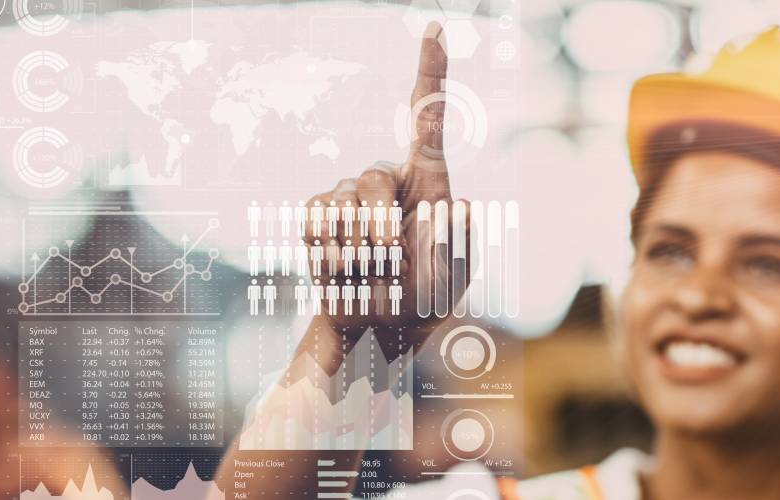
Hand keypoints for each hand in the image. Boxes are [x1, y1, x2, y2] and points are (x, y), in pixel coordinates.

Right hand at [303, 23, 468, 351]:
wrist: (377, 332)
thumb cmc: (424, 302)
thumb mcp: (455, 277)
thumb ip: (461, 242)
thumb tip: (462, 204)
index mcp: (428, 182)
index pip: (427, 119)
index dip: (431, 71)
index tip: (435, 27)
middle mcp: (387, 180)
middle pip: (373, 180)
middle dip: (378, 226)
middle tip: (390, 261)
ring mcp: (348, 196)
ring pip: (342, 204)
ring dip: (357, 250)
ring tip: (373, 275)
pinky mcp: (319, 215)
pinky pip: (317, 222)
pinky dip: (331, 255)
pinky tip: (345, 272)